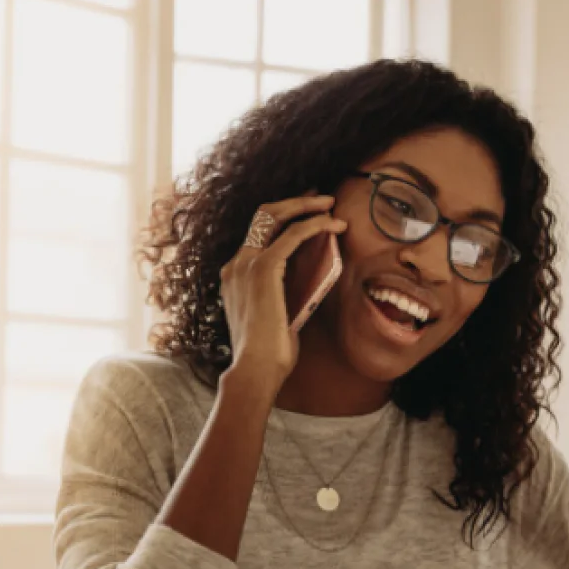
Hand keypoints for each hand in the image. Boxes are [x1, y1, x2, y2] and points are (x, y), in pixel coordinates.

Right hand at [218, 194, 347, 388]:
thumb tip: (310, 279)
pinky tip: (333, 225)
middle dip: (294, 202)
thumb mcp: (276, 315)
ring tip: (332, 206)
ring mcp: (246, 263)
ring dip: (306, 207)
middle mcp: (236, 263)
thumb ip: (284, 294)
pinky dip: (314, 225)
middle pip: (263, 215)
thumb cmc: (269, 354)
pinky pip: (292, 234)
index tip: (307, 211)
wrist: (255, 369)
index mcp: (235, 274)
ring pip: (275, 215)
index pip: (258, 233)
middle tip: (321, 198)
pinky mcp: (264, 268)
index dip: (283, 217)